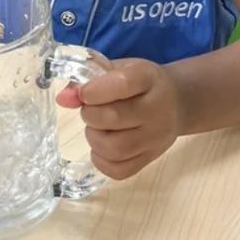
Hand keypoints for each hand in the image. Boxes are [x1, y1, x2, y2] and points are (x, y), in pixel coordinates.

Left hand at [57, 58, 180, 179]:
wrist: (176, 101)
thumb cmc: (141, 82)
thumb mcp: (118, 69)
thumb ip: (88, 78)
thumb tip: (63, 99)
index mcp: (148, 78)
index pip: (121, 84)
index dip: (94, 90)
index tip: (84, 93)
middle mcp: (157, 109)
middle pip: (114, 118)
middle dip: (90, 114)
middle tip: (90, 110)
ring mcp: (156, 137)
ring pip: (115, 147)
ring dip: (94, 137)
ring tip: (97, 127)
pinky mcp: (151, 158)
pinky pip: (119, 170)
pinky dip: (101, 160)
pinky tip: (102, 145)